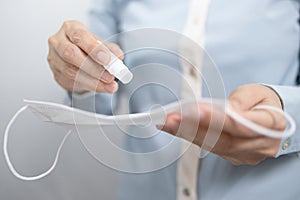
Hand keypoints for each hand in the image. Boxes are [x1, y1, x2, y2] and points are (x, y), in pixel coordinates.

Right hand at [47, 20, 123, 92]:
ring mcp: (55, 59)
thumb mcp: (101, 44)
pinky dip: (90, 86)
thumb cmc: (87, 47)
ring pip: (71, 71)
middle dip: (93, 67)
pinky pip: (72, 82)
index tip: (107, 59)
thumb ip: (110, 50)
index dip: (93, 48)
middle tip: (110, 76)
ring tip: (110, 84)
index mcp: (70, 28)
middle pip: (71, 54)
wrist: (77, 57)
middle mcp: (58, 42)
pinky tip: (102, 87)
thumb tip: (118, 57)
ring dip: (94, 81)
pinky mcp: (57, 74)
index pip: (79, 36)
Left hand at [160, 84, 285, 164]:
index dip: (217, 120)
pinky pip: (210, 149)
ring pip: (213, 146)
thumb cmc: (262, 102)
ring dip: (187, 134)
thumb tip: (221, 110)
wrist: (271, 118)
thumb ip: (240, 101)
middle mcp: (260, 145)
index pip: (241, 126)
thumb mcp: (256, 92)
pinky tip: (176, 129)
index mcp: (271, 125)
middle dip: (193, 128)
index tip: (195, 110)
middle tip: (170, 118)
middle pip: (223, 140)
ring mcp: (246, 155)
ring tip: (166, 123)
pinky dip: (192, 137)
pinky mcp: (233, 156)